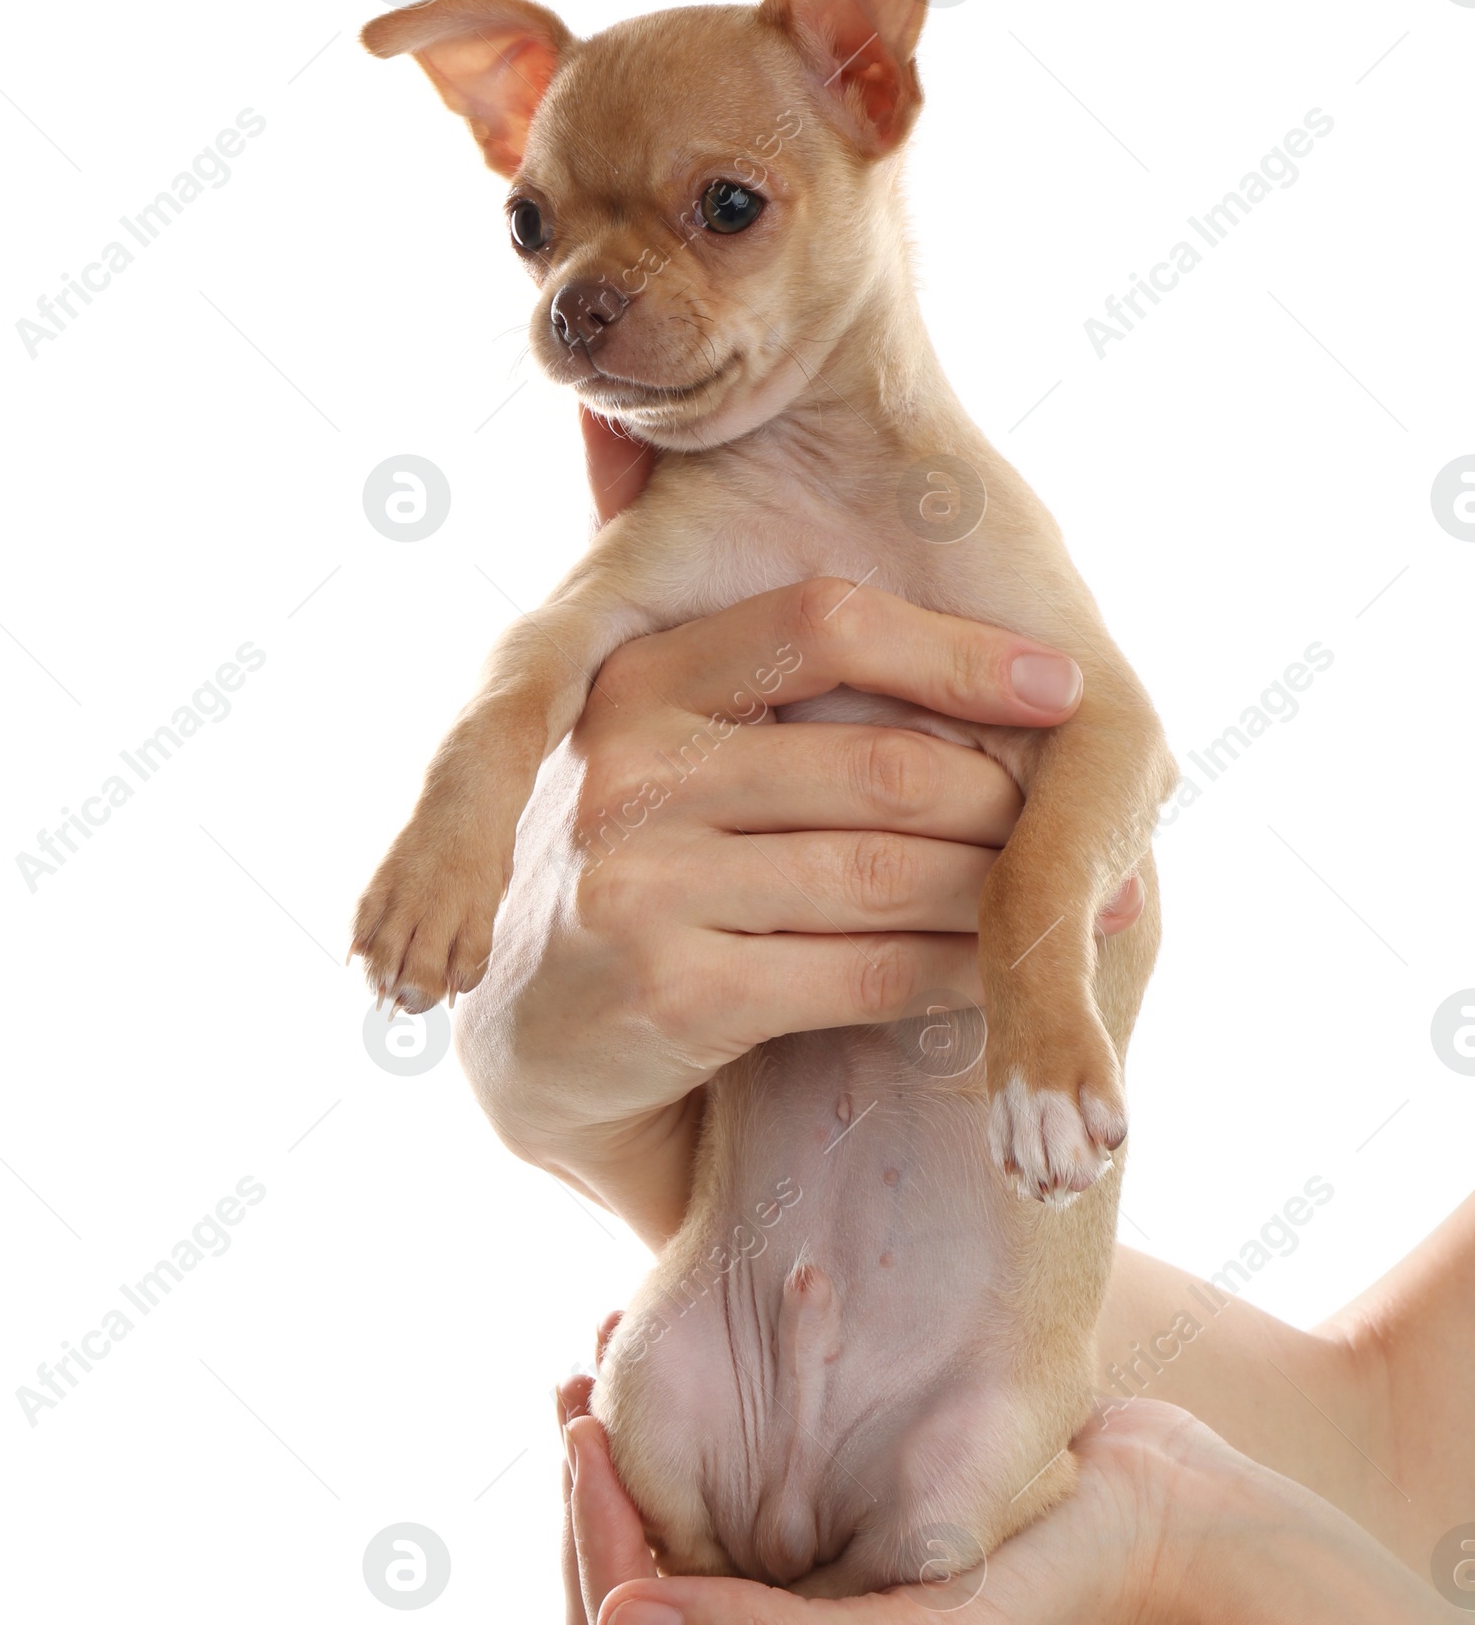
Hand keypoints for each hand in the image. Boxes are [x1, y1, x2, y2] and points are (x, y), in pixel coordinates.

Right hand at [457, 416, 1141, 1244]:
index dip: (958, 653)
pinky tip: (1008, 973)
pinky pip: (870, 973)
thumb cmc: (645, 876)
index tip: (1064, 687)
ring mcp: (638, 884)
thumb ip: (747, 666)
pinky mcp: (673, 995)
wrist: (544, 1047)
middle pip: (876, 765)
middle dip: (1004, 800)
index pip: (819, 624)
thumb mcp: (661, 752)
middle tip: (1080, 818)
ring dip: (1001, 894)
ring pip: (886, 875)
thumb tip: (911, 576)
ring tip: (1081, 901)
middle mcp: (621, 770)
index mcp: (631, 679)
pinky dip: (961, 974)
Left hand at [565, 1384, 1474, 1624]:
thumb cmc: (1065, 1603)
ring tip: (597, 1361)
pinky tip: (657, 1362)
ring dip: (623, 1464)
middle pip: (627, 1612)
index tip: (583, 1441)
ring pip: (663, 1549)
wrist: (1175, 1532)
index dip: (592, 1559)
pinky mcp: (830, 1541)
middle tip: (573, 1387)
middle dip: (588, 1505)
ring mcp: (805, 1612)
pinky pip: (718, 1500)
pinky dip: (677, 1440)